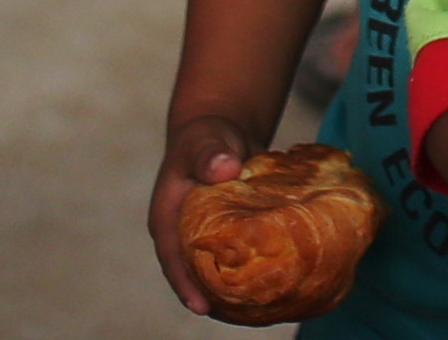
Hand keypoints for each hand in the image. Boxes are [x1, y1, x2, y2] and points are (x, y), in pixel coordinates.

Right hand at [146, 107, 264, 292]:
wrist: (223, 131)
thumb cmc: (206, 136)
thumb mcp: (204, 140)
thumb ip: (209, 154)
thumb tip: (223, 169)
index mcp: (168, 218)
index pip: (172, 257)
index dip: (185, 284)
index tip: (202, 307)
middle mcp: (184, 235)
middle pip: (196, 273)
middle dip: (214, 297)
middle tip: (241, 316)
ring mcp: (207, 238)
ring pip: (220, 270)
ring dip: (237, 289)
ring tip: (262, 309)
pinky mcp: (231, 236)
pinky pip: (241, 258)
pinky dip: (255, 270)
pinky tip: (279, 282)